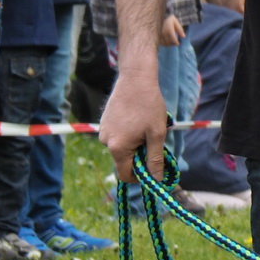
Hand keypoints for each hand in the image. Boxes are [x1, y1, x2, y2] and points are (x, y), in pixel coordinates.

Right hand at [100, 68, 171, 185]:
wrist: (136, 79)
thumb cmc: (149, 106)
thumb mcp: (156, 134)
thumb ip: (155, 159)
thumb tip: (156, 179)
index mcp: (117, 148)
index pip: (125, 175)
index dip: (140, 178)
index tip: (153, 170)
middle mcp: (105, 142)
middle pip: (124, 161)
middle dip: (140, 157)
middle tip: (154, 141)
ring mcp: (103, 131)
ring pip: (121, 148)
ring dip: (135, 144)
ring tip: (146, 126)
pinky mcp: (104, 123)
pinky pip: (118, 136)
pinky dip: (129, 135)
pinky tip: (138, 120)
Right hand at [158, 14, 185, 46]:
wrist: (159, 16)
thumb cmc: (169, 19)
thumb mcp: (176, 22)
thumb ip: (180, 29)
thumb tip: (183, 37)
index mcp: (169, 30)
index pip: (173, 39)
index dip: (176, 43)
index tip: (178, 44)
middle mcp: (163, 33)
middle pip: (169, 42)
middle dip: (173, 44)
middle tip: (175, 43)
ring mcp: (159, 34)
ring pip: (164, 43)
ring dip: (168, 44)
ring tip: (171, 42)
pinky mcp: (156, 35)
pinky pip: (160, 42)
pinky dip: (164, 43)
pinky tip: (167, 41)